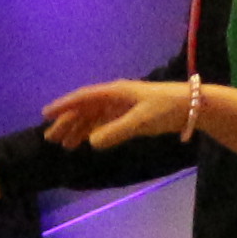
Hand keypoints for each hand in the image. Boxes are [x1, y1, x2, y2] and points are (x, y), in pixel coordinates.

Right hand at [38, 80, 182, 154]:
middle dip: (67, 122)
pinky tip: (86, 141)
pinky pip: (104, 123)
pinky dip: (93, 131)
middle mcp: (114, 97)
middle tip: (50, 138)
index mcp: (114, 92)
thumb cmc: (165, 109)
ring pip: (93, 117)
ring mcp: (122, 106)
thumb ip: (115, 132)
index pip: (83, 98)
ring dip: (78, 129)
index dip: (64, 106)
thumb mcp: (140, 121)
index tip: (45, 114)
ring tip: (65, 145)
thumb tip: (90, 142)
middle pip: (84, 109)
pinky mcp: (130, 116)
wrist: (191, 107)